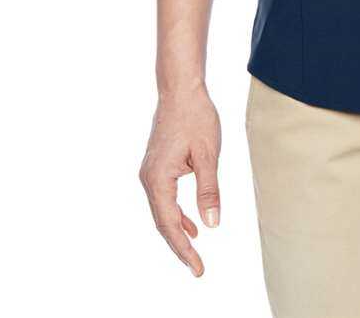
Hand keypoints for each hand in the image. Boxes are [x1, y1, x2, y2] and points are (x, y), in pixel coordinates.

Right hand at [139, 81, 221, 275]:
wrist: (180, 90)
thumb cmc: (196, 117)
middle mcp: (148, 179)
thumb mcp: (208, 154)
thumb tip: (211, 225)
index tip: (198, 268)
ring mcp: (150, 172)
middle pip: (162, 222)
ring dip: (178, 231)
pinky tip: (192, 224)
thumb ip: (209, 190)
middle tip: (197, 269)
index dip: (183, 248)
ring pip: (162, 212)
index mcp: (158, 179)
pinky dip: (176, 214)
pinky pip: (164, 198)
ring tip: (195, 252)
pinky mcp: (156, 166)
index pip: (170, 224)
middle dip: (179, 246)